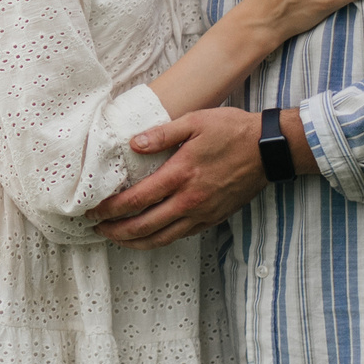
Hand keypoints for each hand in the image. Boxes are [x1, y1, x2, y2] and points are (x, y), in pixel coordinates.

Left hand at [89, 108, 268, 248]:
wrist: (269, 150)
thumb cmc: (231, 131)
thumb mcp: (195, 121)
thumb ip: (161, 133)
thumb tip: (132, 144)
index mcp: (181, 174)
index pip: (137, 199)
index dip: (112, 208)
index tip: (94, 210)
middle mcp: (190, 200)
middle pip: (144, 226)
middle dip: (116, 230)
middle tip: (97, 227)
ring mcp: (202, 213)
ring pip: (162, 238)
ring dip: (135, 242)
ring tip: (116, 237)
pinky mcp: (213, 219)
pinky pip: (180, 236)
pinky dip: (159, 240)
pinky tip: (147, 236)